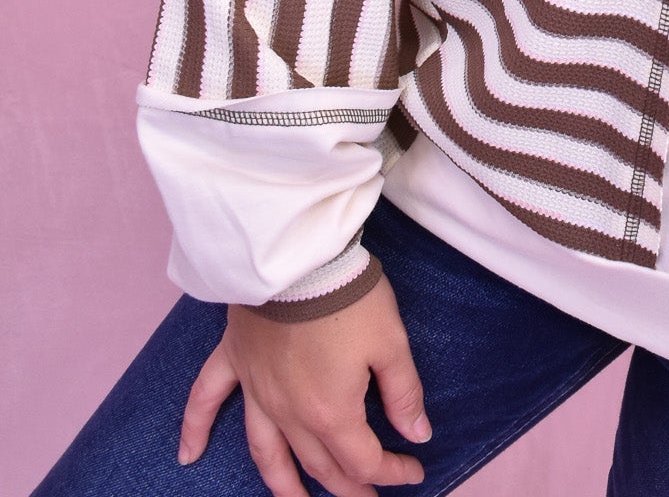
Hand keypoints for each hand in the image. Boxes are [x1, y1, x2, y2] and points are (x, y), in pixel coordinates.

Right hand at [179, 273, 429, 496]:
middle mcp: (288, 414)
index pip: (362, 460)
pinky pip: (206, 401)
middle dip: (348, 486)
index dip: (392, 471)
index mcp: (330, 413)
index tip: (414, 471)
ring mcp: (256, 391)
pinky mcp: (234, 362)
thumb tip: (418, 435)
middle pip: (319, 465)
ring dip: (282, 485)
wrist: (298, 258)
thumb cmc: (349, 298)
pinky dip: (194, 430)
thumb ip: (403, 393)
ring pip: (266, 454)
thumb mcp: (391, 343)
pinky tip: (188, 455)